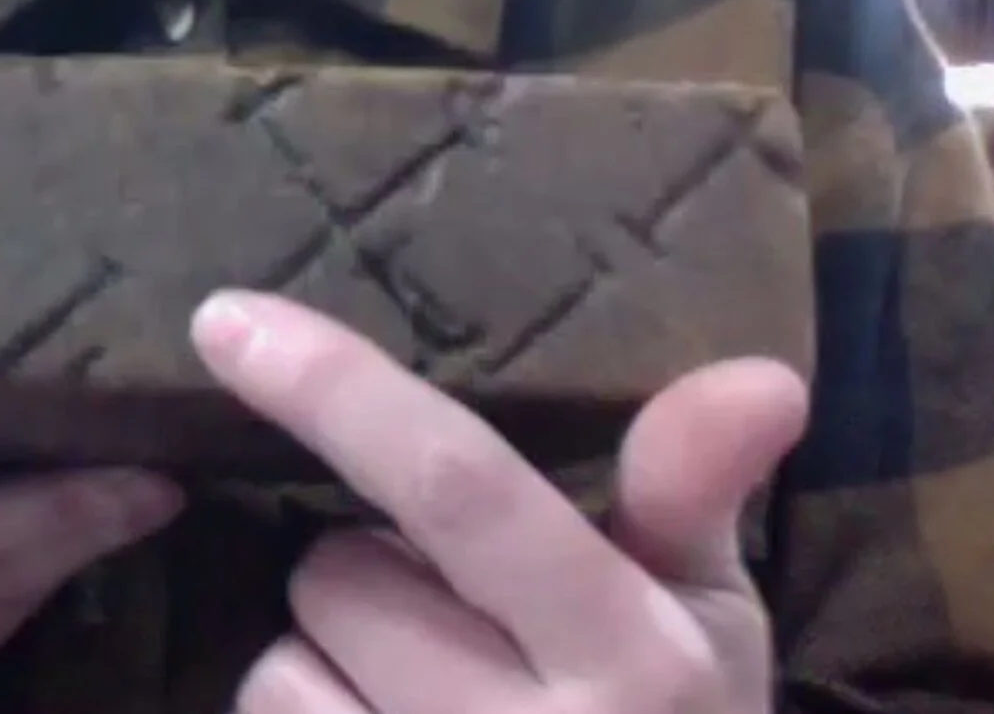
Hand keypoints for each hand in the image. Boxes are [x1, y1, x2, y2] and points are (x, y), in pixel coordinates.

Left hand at [191, 291, 808, 713]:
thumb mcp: (710, 628)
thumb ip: (692, 493)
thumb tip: (766, 376)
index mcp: (630, 655)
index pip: (456, 486)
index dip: (335, 391)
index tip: (226, 319)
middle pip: (338, 573)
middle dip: (368, 577)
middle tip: (453, 624)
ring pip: (279, 670)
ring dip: (324, 672)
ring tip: (420, 707)